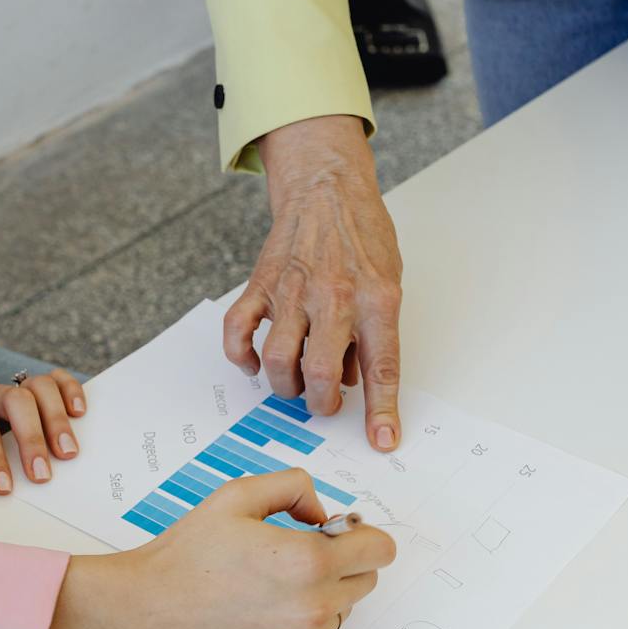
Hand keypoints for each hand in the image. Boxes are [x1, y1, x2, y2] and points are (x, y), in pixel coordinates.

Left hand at [0, 371, 87, 492]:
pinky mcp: (32, 390)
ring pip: (39, 386)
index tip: (4, 489)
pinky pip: (55, 380)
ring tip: (69, 453)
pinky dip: (71, 391)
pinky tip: (80, 414)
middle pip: (14, 400)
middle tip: (43, 476)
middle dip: (32, 437)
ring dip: (57, 418)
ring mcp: (12, 390)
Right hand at [43, 469, 395, 628]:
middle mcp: (311, 606)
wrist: (144, 611)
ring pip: (341, 610)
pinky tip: (258, 606)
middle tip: (299, 551)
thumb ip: (293, 487)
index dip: (362, 533)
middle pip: (367, 581)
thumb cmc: (184, 556)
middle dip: (344, 561)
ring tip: (272, 581)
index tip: (339, 531)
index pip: (379, 550)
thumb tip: (320, 511)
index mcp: (307, 560)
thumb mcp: (237, 496)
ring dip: (322, 593)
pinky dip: (296, 620)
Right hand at [224, 115, 403, 450]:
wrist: (327, 188)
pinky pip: (239, 331)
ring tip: (296, 384)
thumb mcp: (389, 283)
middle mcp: (334, 298)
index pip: (381, 368)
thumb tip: (354, 383)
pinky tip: (256, 363)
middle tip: (324, 403)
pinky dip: (243, 357)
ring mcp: (293, 291)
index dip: (382, 410)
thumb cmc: (363, 237)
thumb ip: (373, 334)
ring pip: (279, 359)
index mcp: (376, 301)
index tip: (381, 441)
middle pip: (322, 372)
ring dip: (286, 386)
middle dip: (322, 404)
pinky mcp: (262, 285)